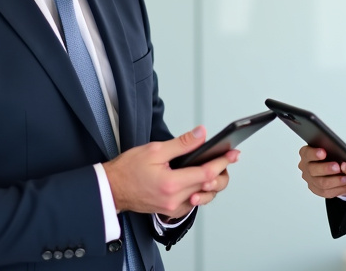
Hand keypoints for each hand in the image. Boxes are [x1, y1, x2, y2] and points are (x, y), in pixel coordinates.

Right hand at [104, 126, 239, 219]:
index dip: (222, 162)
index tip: (233, 153)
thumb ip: (181, 144)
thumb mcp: (155, 150)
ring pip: (203, 196)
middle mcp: (174, 200)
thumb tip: (201, 135)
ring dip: (212, 183)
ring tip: (216, 167)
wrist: (112, 189)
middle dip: (221, 171)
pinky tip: (200, 180)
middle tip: (228, 158)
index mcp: (171, 184)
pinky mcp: (170, 211)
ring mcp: (172, 208)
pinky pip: (192, 203)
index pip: (206, 173)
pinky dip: (199, 191)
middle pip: (209, 187)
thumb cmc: (128, 169)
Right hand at [297, 146, 345, 198]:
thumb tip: (340, 152)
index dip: (314, 153)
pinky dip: (338, 189)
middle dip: (326, 168)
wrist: (335, 168)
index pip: (307, 153)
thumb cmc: (332, 155)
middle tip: (337, 167)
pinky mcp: (316, 189)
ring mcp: (309, 179)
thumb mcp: (332, 148)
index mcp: (306, 153)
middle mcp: (305, 166)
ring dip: (336, 181)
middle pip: (313, 170)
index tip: (323, 152)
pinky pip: (326, 192)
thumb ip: (332, 149)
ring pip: (321, 183)